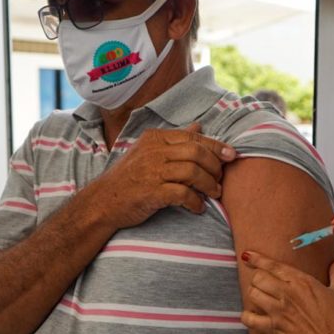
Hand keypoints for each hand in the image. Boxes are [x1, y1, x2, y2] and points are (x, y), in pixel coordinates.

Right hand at [86, 123, 235, 230]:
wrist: (102, 202)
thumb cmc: (129, 177)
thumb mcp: (149, 151)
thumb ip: (175, 140)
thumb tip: (199, 126)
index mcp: (155, 138)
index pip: (194, 137)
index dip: (216, 146)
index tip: (231, 156)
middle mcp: (154, 151)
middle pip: (197, 153)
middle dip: (215, 166)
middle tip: (221, 179)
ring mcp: (152, 172)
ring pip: (193, 172)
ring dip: (209, 185)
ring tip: (214, 194)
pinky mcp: (151, 193)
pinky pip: (183, 194)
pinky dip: (195, 202)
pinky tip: (198, 208)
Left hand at [240, 252, 333, 333]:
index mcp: (303, 282)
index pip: (273, 265)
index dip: (257, 259)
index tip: (248, 256)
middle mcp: (287, 293)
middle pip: (258, 277)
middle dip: (258, 278)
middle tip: (263, 283)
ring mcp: (278, 311)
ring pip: (252, 293)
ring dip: (254, 294)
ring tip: (260, 297)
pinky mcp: (273, 329)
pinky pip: (249, 318)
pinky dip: (247, 316)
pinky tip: (253, 315)